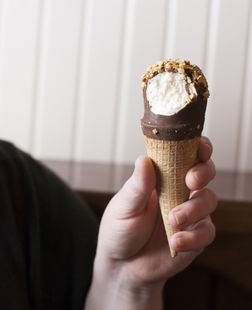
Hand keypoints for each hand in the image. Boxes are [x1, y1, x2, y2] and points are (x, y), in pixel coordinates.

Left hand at [85, 137, 216, 308]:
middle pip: (204, 172)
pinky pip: (206, 232)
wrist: (122, 266)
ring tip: (172, 220)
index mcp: (161, 176)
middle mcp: (179, 191)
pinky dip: (193, 237)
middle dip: (203, 172)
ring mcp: (189, 213)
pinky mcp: (195, 237)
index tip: (200, 149)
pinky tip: (175, 242)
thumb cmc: (120, 229)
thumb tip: (144, 159)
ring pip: (209, 200)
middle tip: (190, 182)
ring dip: (194, 208)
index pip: (185, 154)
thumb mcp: (124, 206)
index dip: (197, 147)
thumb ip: (137, 186)